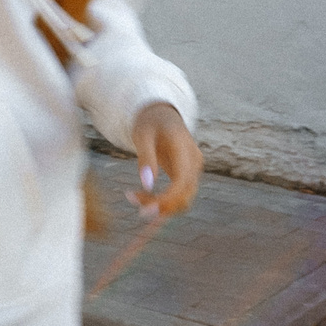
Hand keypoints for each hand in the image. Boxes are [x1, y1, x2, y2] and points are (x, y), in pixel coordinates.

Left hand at [128, 102, 200, 219]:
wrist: (162, 115)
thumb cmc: (150, 122)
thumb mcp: (143, 135)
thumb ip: (146, 158)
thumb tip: (147, 185)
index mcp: (185, 150)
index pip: (182, 182)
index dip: (167, 199)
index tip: (145, 210)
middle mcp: (194, 163)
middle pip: (185, 196)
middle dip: (161, 206)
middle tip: (132, 198)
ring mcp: (193, 170)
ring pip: (182, 200)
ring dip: (160, 206)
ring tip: (133, 197)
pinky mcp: (186, 176)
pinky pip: (178, 196)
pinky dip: (163, 203)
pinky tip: (143, 201)